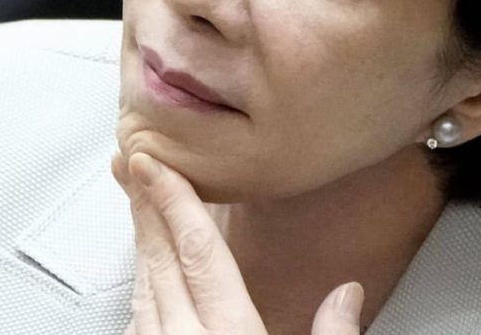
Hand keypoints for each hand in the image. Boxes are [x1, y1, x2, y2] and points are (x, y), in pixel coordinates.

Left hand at [112, 148, 363, 334]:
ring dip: (139, 241)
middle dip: (146, 205)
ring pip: (141, 286)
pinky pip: (135, 316)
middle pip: (160, 259)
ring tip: (136, 205)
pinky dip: (139, 285)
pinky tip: (142, 276)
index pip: (198, 252)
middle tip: (132, 163)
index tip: (152, 163)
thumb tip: (348, 295)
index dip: (174, 201)